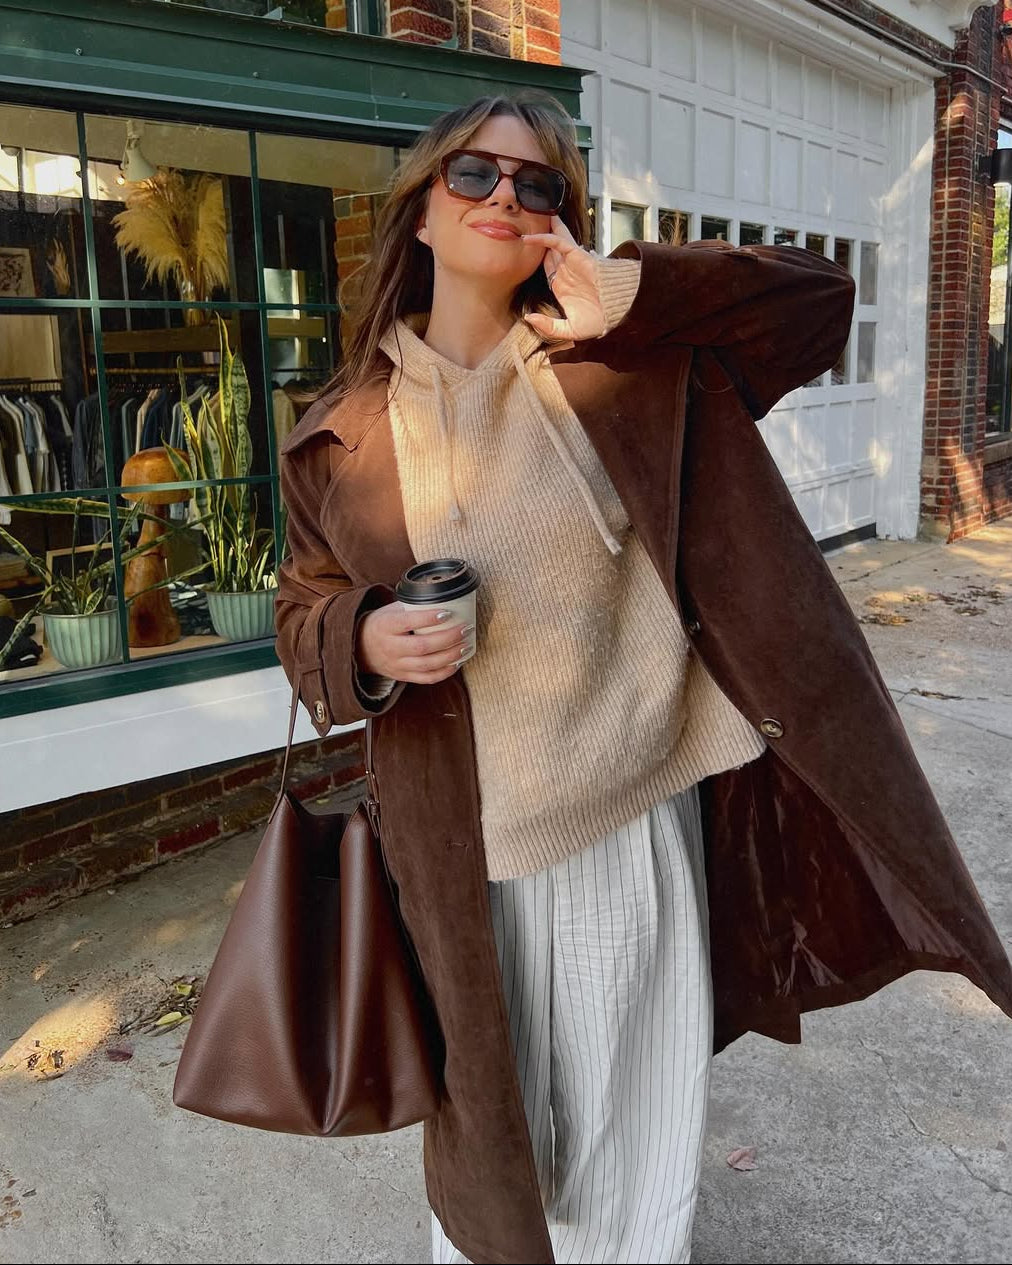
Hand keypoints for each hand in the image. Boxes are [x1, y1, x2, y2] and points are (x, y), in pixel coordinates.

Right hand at [356, 603, 471, 684]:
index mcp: (385, 626)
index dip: (428, 618)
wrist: (361, 648)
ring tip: (466, 645)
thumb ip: (412, 606)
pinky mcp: (403, 676)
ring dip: (450, 656)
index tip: (447, 613)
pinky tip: (457, 662)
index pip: (408, 622)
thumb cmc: (382, 624)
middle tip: (465, 629)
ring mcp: (397, 664)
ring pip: (427, 664)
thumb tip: (443, 597)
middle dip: (447, 638)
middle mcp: (390, 647)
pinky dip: (444, 672)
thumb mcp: (390, 611)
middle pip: (422, 646)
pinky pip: (426, 679)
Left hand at [521, 214, 605, 341]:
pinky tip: (529, 237)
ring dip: (542, 230)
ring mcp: (570, 263)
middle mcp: (566, 272)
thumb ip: (548, 326)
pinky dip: (544, 237)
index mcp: (564, 287)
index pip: (547, 269)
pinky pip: (557, 242)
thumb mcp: (569, 330)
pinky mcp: (576, 255)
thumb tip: (529, 317)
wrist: (616, 311)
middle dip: (539, 242)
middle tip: (525, 230)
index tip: (522, 255)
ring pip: (553, 242)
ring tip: (529, 218)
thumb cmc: (598, 320)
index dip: (537, 261)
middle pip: (549, 252)